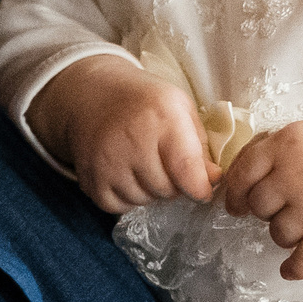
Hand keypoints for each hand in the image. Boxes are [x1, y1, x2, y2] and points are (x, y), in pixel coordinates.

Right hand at [24, 55, 215, 211]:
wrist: (94, 95)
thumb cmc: (145, 102)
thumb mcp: (180, 108)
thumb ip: (200, 145)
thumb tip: (213, 180)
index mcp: (162, 117)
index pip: (185, 168)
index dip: (199, 188)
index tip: (204, 189)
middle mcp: (132, 140)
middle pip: (167, 190)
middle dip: (174, 184)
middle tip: (167, 164)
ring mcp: (106, 161)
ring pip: (144, 200)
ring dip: (151, 191)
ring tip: (144, 165)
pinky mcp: (89, 178)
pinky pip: (119, 206)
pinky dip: (127, 197)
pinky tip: (126, 174)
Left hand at [216, 119, 302, 278]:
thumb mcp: (297, 135)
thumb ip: (263, 151)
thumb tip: (228, 182)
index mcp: (286, 145)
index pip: (243, 174)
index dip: (235, 193)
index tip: (238, 205)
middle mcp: (298, 174)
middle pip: (258, 207)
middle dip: (267, 210)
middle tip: (288, 204)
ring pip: (278, 234)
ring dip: (286, 232)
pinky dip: (294, 269)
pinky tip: (288, 269)